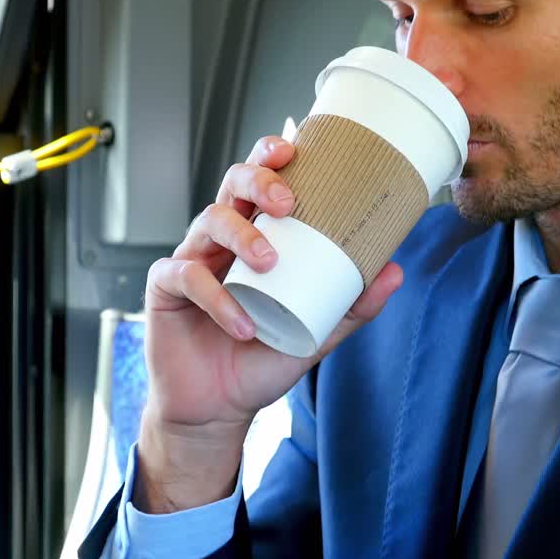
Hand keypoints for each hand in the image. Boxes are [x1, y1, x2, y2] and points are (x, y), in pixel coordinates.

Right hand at [136, 136, 404, 511]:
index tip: (295, 149)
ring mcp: (191, 260)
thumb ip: (352, 305)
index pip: (260, 183)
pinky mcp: (166, 289)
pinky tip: (242, 322)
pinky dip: (217, 298)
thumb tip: (394, 270)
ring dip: (242, 234)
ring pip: (208, 220)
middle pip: (231, 185)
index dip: (271, 156)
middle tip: (287, 202)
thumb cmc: (259, 361)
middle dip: (257, 180)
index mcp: (254, 236)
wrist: (218, 409)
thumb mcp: (316, 333)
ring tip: (268, 263)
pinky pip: (187, 277)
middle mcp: (221, 240)